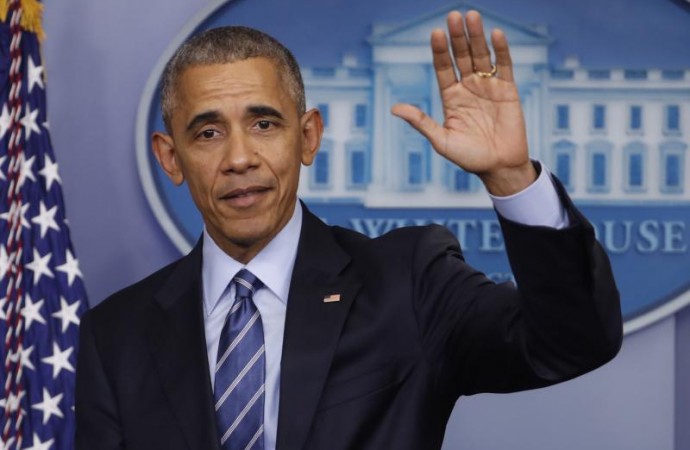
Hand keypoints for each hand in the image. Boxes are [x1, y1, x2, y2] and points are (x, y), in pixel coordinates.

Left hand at [391, 10, 535, 195]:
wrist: (499, 167)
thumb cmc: (469, 158)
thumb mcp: (441, 140)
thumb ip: (421, 122)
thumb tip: (394, 109)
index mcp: (451, 97)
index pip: (443, 68)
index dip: (440, 51)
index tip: (435, 33)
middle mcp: (468, 87)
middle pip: (461, 56)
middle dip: (457, 37)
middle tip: (453, 16)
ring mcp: (488, 86)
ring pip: (481, 56)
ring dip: (477, 36)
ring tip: (471, 16)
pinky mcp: (508, 90)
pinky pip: (504, 66)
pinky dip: (501, 50)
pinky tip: (495, 35)